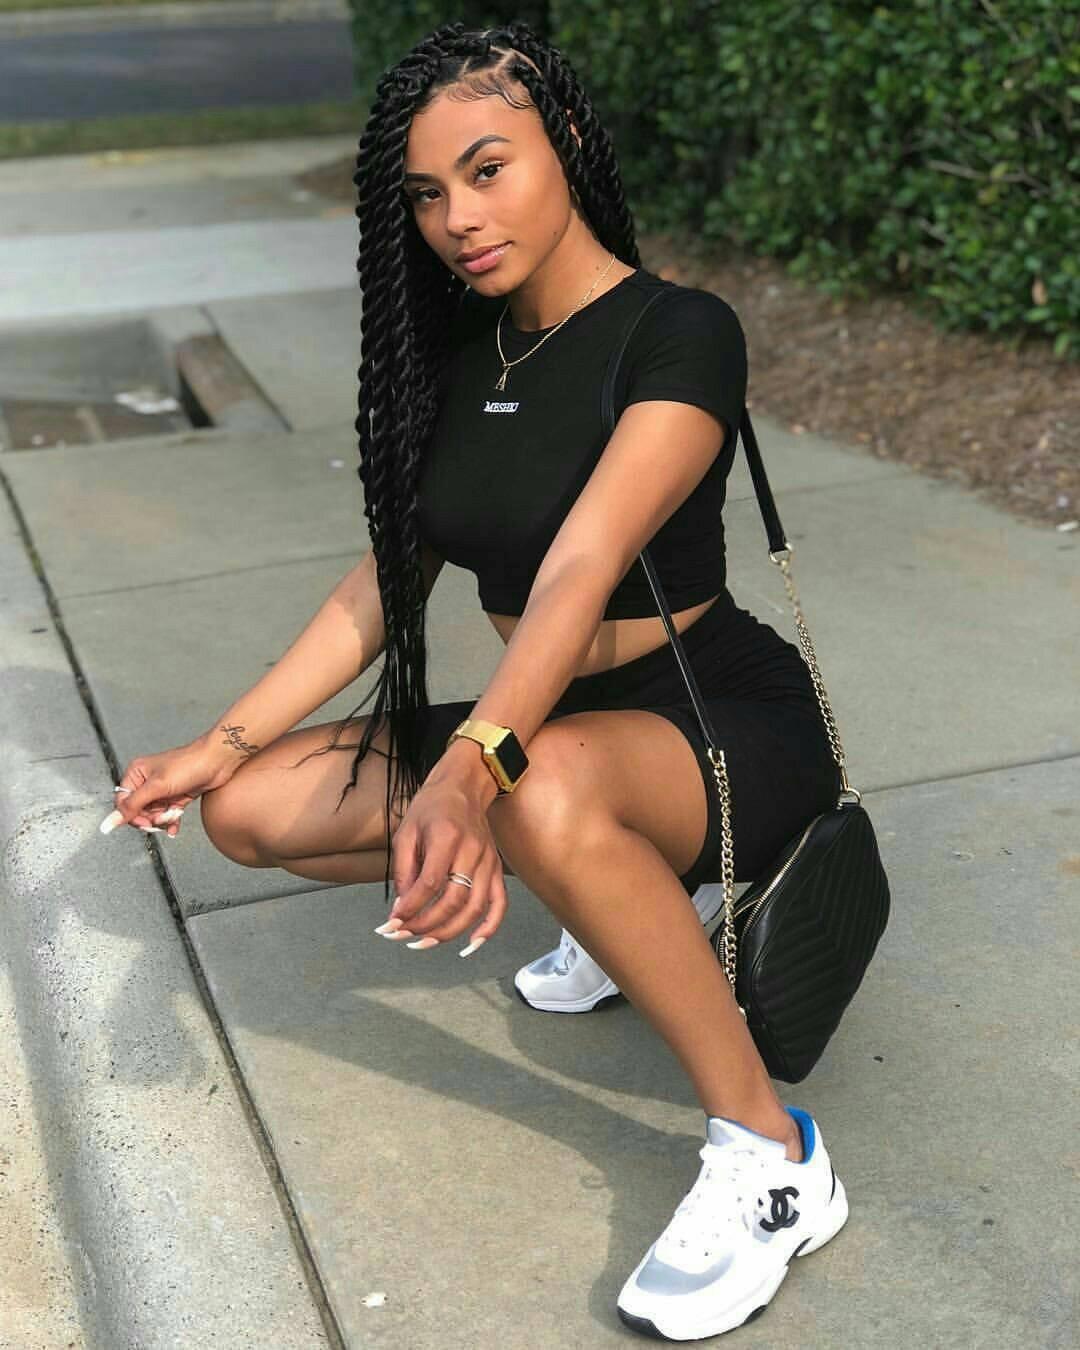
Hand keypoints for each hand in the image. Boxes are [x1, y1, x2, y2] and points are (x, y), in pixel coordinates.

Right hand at [102, 739, 240, 837]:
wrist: (218, 761)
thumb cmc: (189, 764)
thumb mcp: (157, 787)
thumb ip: (132, 806)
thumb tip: (108, 822)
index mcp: (136, 773)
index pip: (123, 803)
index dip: (132, 816)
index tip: (145, 822)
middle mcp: (147, 781)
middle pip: (138, 811)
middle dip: (151, 818)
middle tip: (164, 815)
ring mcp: (162, 790)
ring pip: (153, 815)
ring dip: (164, 819)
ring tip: (175, 814)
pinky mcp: (176, 796)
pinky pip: (167, 815)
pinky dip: (171, 822)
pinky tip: (174, 826)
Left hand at [384, 771, 507, 954]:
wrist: (462, 788)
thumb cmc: (431, 809)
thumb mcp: (406, 833)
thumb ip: (403, 871)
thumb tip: (400, 909)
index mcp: (446, 837)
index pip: (430, 883)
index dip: (411, 908)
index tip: (393, 922)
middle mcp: (471, 850)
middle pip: (454, 900)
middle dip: (426, 925)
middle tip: (403, 936)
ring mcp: (488, 860)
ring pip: (475, 907)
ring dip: (449, 932)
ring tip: (425, 943)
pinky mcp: (496, 868)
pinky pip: (499, 903)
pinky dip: (489, 927)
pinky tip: (472, 944)